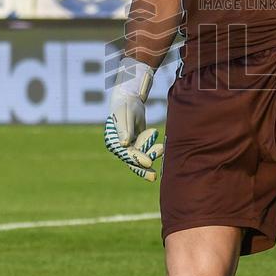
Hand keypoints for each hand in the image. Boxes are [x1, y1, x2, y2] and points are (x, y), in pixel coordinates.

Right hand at [104, 57, 162, 181]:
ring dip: (152, 154)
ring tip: (162, 148)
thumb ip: (125, 130)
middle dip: (143, 168)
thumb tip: (124, 144)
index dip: (137, 159)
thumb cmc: (125, 106)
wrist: (129, 99)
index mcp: (114, 141)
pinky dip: (153, 149)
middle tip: (153, 177)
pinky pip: (146, 150)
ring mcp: (129, 145)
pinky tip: (161, 147)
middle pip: (133, 160)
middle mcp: (120, 146)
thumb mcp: (125, 117)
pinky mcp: (137, 142)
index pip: (127, 154)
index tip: (148, 163)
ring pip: (142, 155)